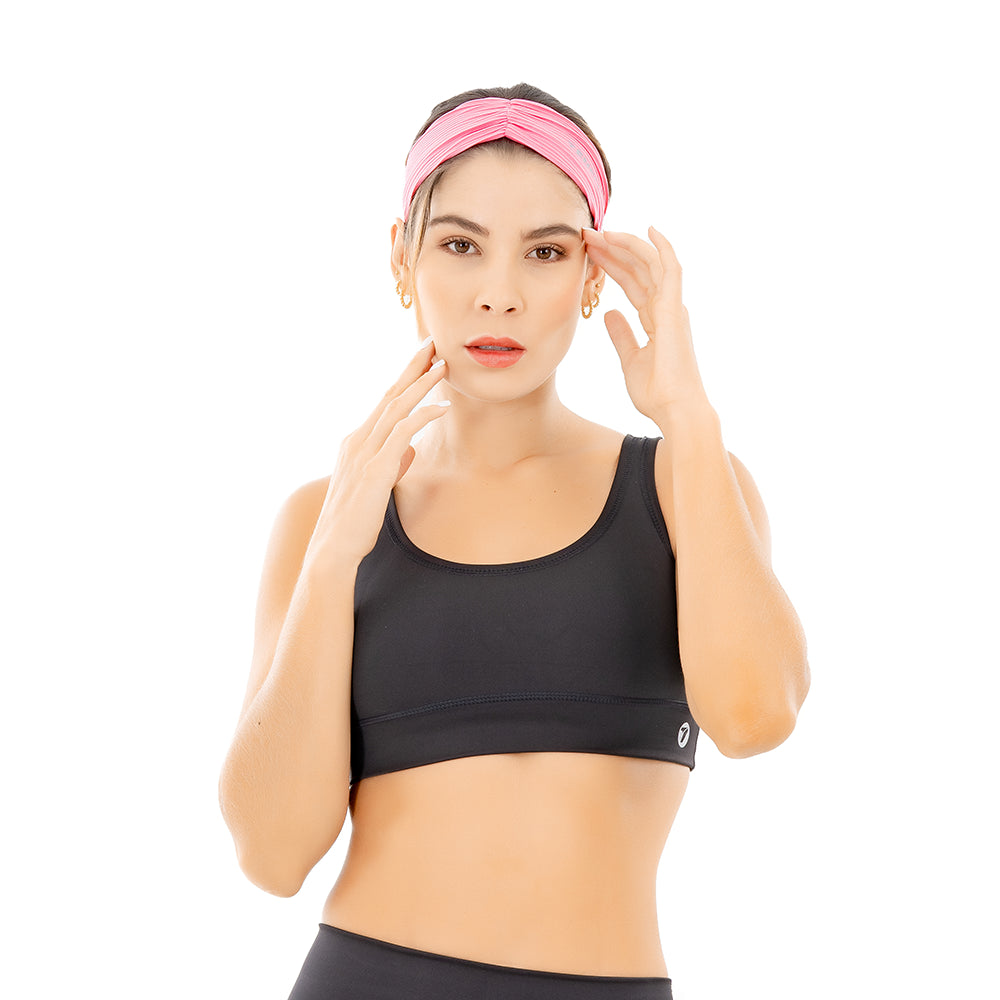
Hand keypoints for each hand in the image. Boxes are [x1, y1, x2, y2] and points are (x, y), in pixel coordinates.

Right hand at [311, 340, 448, 566]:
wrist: (334, 547)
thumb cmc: (355, 520)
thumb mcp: (376, 484)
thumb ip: (392, 463)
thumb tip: (410, 450)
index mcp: (356, 441)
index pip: (384, 401)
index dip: (404, 377)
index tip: (423, 357)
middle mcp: (357, 440)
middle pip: (389, 394)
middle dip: (412, 367)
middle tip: (432, 342)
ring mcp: (364, 453)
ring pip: (396, 408)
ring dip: (422, 384)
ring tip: (443, 366)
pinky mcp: (375, 469)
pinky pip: (402, 435)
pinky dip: (422, 416)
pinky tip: (442, 407)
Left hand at [582, 226, 708, 419]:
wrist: (675, 410)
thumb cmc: (657, 393)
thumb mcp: (630, 359)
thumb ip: (621, 334)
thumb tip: (609, 314)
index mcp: (657, 320)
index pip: (632, 283)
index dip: (612, 266)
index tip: (589, 253)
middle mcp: (667, 309)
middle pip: (638, 269)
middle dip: (613, 251)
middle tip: (588, 235)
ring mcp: (672, 307)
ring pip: (651, 264)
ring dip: (628, 245)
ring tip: (603, 231)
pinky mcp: (674, 310)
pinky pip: (670, 270)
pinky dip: (661, 248)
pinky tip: (648, 229)